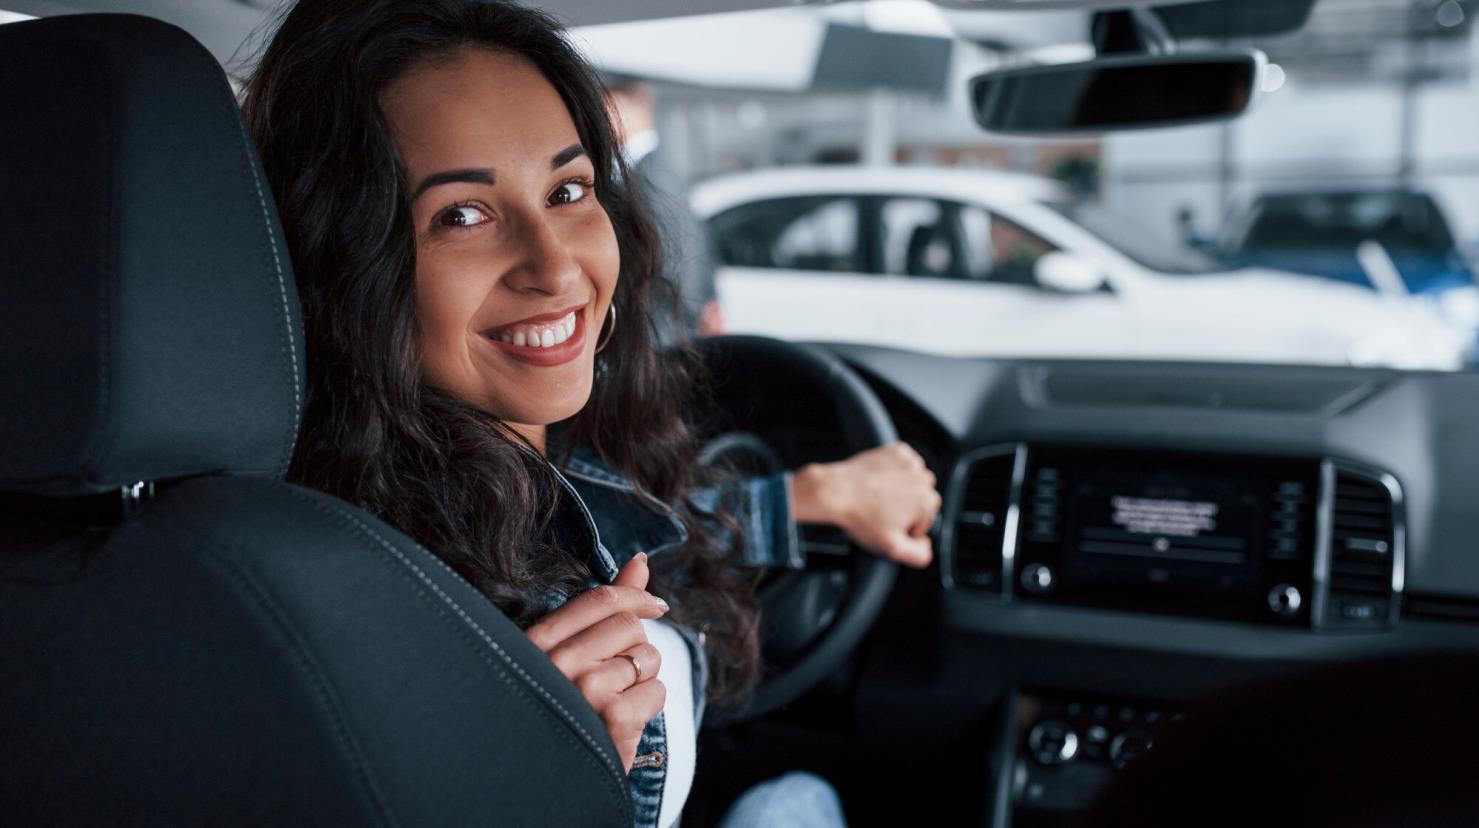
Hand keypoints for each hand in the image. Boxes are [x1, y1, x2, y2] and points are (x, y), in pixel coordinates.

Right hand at [525, 554, 668, 771]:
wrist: (547, 779)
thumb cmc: (563, 708)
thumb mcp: (569, 655)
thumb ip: (603, 607)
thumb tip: (640, 560)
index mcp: (536, 642)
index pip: (599, 599)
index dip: (637, 596)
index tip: (656, 607)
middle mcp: (556, 662)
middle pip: (629, 626)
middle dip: (636, 648)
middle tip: (617, 677)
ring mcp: (584, 690)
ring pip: (647, 658)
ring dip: (643, 680)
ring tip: (614, 702)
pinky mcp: (612, 719)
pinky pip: (656, 692)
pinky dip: (648, 707)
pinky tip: (622, 722)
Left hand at [790, 442, 940, 568]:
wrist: (836, 491)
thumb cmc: (861, 517)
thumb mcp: (891, 548)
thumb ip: (919, 554)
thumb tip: (927, 547)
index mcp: (926, 503)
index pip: (925, 521)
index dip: (906, 527)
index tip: (889, 526)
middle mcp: (923, 480)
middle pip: (922, 499)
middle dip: (907, 507)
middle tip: (882, 512)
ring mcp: (911, 462)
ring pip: (915, 480)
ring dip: (904, 488)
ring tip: (880, 496)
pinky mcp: (898, 450)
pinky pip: (905, 464)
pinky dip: (896, 471)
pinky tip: (880, 481)